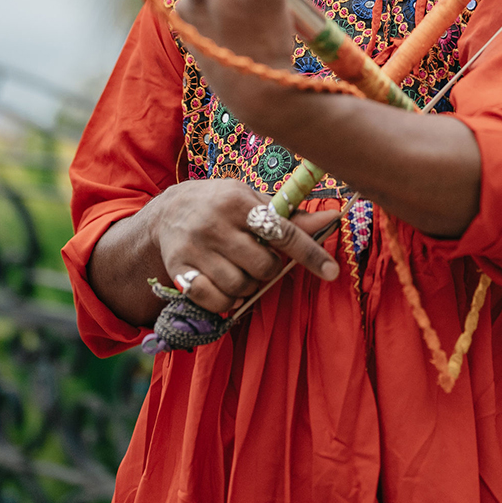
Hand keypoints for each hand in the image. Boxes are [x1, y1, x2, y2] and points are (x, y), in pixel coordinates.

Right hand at [150, 178, 338, 317]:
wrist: (168, 211)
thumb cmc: (222, 205)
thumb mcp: (253, 201)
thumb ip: (291, 217)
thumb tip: (333, 219)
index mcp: (238, 201)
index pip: (283, 232)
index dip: (310, 254)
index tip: (332, 272)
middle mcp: (215, 223)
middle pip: (263, 266)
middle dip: (269, 269)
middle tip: (259, 260)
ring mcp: (195, 248)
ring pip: (240, 287)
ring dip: (248, 287)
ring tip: (240, 271)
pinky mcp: (179, 270)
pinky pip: (215, 301)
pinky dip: (226, 301)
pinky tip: (223, 287)